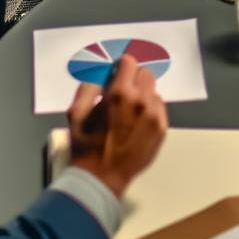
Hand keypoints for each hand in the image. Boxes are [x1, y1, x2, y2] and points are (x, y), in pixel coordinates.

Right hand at [66, 53, 167, 197]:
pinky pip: (159, 109)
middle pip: (145, 74)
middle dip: (133, 80)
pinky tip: (137, 124)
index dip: (121, 67)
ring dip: (143, 96)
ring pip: (153, 92)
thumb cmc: (86, 144)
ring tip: (129, 113)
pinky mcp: (162, 128)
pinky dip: (150, 111)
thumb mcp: (76, 113)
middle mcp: (141, 101)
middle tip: (122, 95)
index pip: (129, 62)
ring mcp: (155, 115)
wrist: (102, 175)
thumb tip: (103, 72)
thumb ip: (89, 86)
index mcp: (119, 94)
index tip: (117, 75)